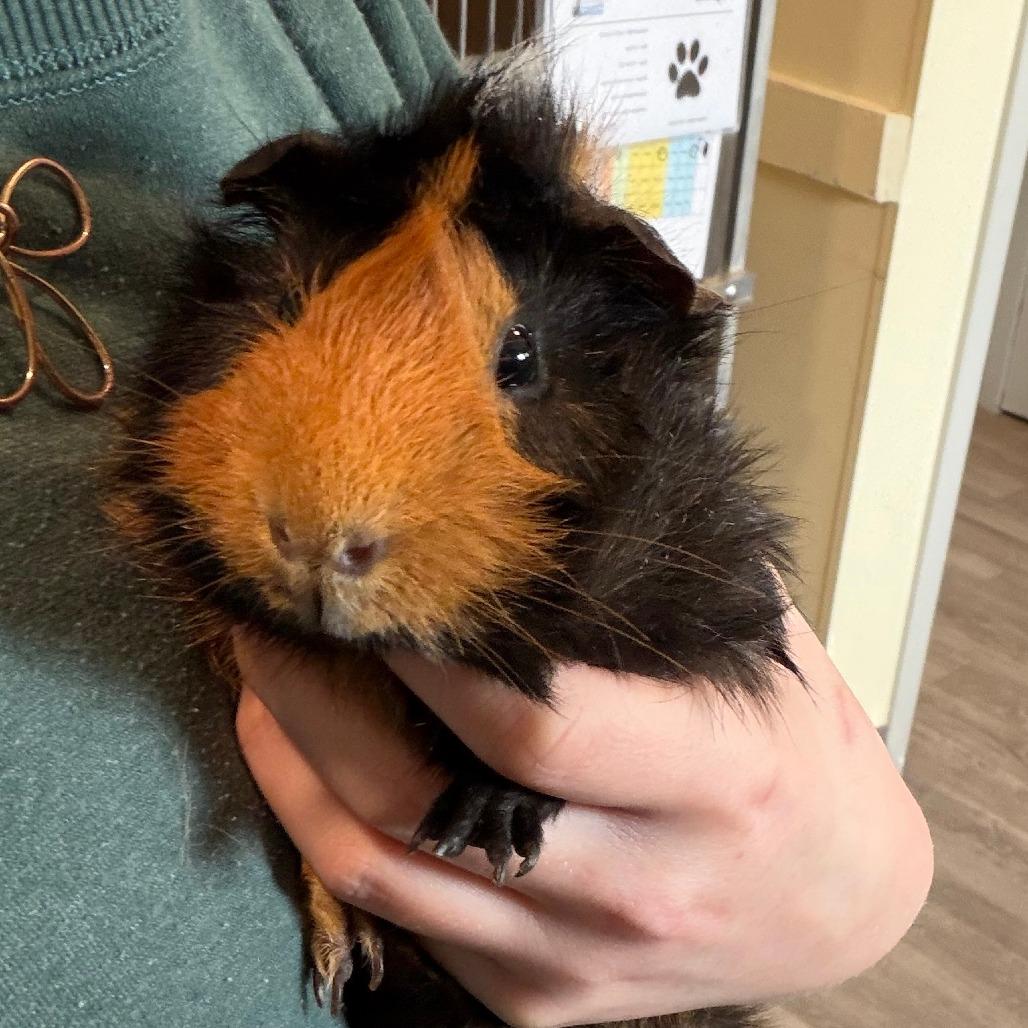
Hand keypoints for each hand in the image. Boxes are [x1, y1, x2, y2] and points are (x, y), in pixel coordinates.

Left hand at [233, 603, 932, 1027]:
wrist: (838, 900)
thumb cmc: (800, 757)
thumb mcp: (765, 651)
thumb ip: (657, 592)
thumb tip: (538, 502)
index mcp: (715, 778)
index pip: (535, 723)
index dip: (428, 655)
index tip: (361, 581)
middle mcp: (641, 886)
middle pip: (425, 802)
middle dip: (317, 703)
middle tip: (269, 620)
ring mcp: (580, 958)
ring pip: (385, 871)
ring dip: (295, 772)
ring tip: (263, 686)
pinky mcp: (541, 1000)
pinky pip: (405, 920)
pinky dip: (338, 838)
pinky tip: (318, 771)